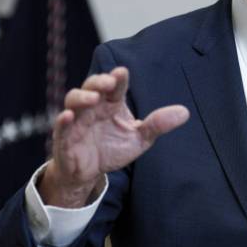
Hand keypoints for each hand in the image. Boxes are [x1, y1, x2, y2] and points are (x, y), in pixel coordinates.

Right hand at [39, 66, 189, 207]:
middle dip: (99, 82)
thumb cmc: (112, 148)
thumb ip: (158, 124)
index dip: (117, 78)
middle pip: (92, 86)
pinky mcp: (64, 138)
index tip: (122, 73)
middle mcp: (93, 107)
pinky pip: (61, 127)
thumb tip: (185, 112)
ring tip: (93, 99)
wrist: (90, 173)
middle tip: (109, 83)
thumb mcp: (139, 138)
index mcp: (111, 103)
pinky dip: (62, 120)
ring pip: (73, 100)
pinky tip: (68, 116)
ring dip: (82, 97)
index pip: (115, 86)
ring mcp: (77, 120)